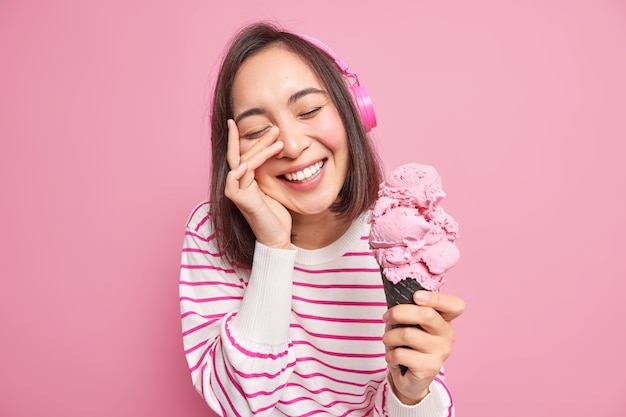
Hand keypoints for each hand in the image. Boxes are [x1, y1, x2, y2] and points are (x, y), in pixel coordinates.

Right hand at [224, 119, 291, 248]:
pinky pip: (234, 181)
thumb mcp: (274, 188)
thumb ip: (269, 172)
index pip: (240, 154)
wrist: (277, 237)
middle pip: (242, 154)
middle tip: (274, 128)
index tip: (242, 120)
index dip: (239, 137)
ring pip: (242, 164)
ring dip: (260, 151)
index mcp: (245, 179)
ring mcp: (237, 191)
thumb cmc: (277, 215)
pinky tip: (249, 163)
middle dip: (258, 140)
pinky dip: (239, 171)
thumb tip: (279, 150)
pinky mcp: (240, 201)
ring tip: (277, 141)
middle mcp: (238, 183)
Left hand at [382, 291, 464, 404]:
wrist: (410, 378)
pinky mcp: (430, 368)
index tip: (416, 296)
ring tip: (387, 340)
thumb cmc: (408, 345)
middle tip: (386, 318)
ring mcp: (441, 352)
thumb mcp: (410, 324)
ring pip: (408, 334)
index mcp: (445, 320)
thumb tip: (395, 303)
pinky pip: (401, 354)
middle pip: (426, 315)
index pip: (454, 306)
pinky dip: (390, 354)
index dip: (436, 298)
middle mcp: (447, 335)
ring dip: (389, 337)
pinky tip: (393, 358)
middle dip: (399, 312)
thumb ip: (409, 311)